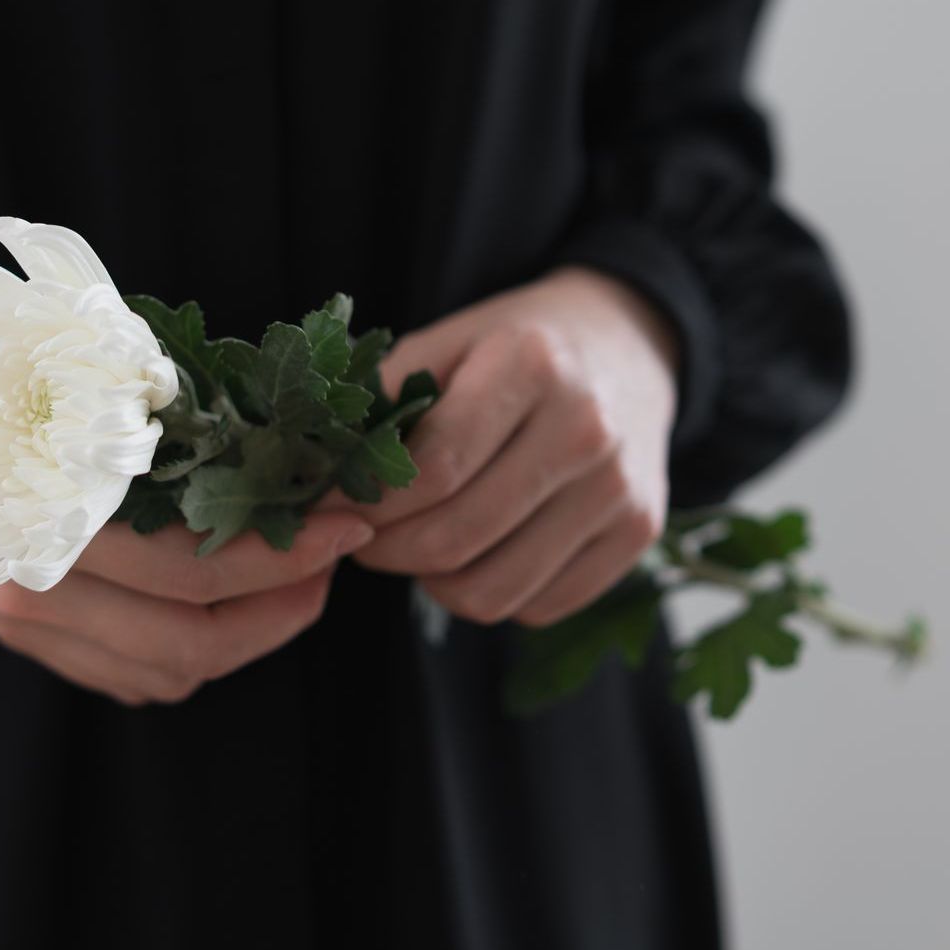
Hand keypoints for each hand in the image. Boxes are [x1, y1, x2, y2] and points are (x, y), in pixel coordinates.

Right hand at [0, 296, 372, 704]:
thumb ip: (169, 413)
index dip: (287, 554)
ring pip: (167, 671)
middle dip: (284, 605)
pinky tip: (230, 602)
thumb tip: (284, 440)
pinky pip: (128, 674)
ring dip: (248, 635)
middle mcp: (28, 587)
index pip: (196, 570)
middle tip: (335, 556)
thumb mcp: (78, 366)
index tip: (346, 520)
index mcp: (47, 516)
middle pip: (192, 641)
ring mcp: (19, 622)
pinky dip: (192, 650)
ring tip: (295, 579)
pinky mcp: (19, 635)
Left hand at [339, 266, 677, 626]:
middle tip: (361, 537)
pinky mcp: (638, 533)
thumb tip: (310, 475)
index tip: (331, 505)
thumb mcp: (448, 342)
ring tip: (417, 547)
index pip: (431, 469)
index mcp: (531, 366)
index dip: (366, 502)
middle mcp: (586, 429)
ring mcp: (620, 488)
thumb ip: (381, 402)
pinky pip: (539, 607)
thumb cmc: (517, 345)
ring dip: (433, 583)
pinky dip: (491, 594)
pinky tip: (477, 553)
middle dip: (386, 550)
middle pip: (456, 537)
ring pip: (494, 590)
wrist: (629, 345)